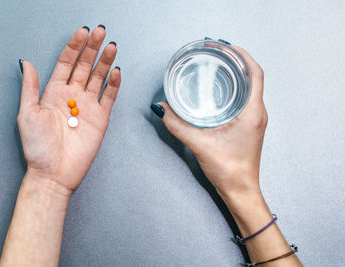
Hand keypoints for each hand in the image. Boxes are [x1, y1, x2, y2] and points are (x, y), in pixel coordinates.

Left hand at [17, 26, 120, 190]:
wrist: (54, 173)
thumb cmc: (37, 147)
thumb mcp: (27, 114)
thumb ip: (30, 87)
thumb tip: (26, 63)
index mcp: (53, 92)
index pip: (66, 63)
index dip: (74, 46)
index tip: (82, 32)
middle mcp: (72, 96)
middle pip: (84, 66)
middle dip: (93, 48)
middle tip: (101, 32)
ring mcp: (87, 106)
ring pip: (98, 78)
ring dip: (105, 62)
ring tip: (112, 47)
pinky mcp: (100, 118)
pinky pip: (109, 97)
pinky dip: (113, 85)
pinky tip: (116, 72)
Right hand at [154, 46, 266, 197]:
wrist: (241, 190)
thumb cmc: (229, 170)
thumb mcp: (199, 145)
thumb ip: (177, 125)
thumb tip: (162, 108)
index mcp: (252, 112)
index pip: (255, 73)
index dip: (243, 55)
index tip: (226, 46)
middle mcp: (258, 112)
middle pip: (253, 76)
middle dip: (236, 60)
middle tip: (216, 52)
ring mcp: (255, 119)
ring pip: (250, 87)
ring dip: (236, 73)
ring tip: (217, 65)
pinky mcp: (249, 125)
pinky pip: (246, 98)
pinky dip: (235, 87)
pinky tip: (219, 89)